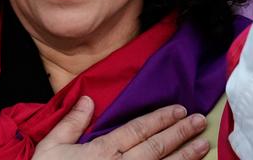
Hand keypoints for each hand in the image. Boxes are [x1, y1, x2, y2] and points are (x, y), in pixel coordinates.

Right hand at [33, 97, 208, 159]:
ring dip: (184, 157)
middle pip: (156, 148)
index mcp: (102, 152)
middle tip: (201, 121)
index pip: (138, 130)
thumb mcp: (49, 150)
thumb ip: (70, 124)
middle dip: (180, 134)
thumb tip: (88, 99)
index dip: (161, 118)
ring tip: (203, 145)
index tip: (181, 109)